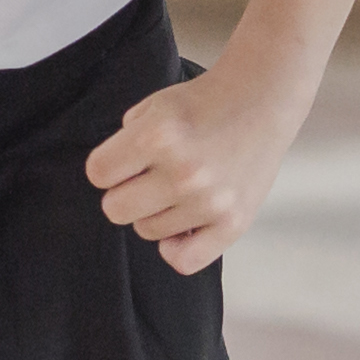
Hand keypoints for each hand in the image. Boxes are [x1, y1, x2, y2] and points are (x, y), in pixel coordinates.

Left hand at [89, 68, 302, 274]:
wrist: (261, 98)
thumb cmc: (205, 103)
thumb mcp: (154, 105)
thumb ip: (125, 142)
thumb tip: (112, 181)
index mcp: (159, 135)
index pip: (98, 173)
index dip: (109, 165)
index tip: (126, 159)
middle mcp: (184, 172)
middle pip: (116, 209)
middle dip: (126, 192)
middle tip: (149, 177)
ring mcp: (210, 202)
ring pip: (147, 231)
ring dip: (156, 213)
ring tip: (180, 188)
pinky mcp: (233, 223)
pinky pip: (184, 261)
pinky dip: (177, 247)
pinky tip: (184, 224)